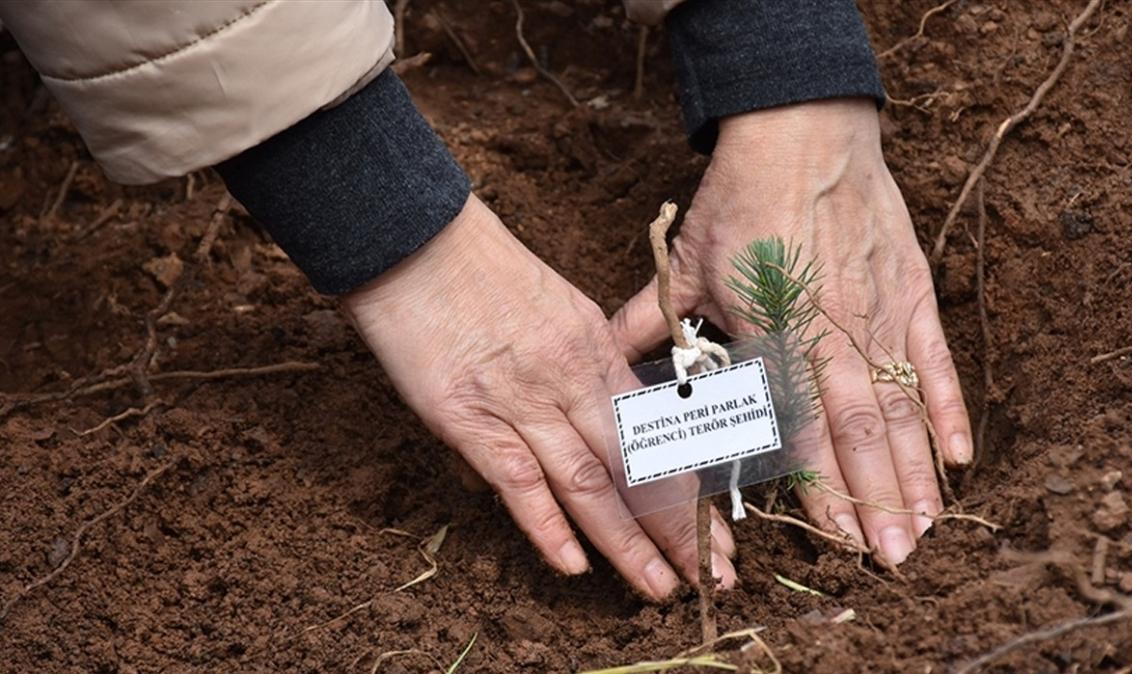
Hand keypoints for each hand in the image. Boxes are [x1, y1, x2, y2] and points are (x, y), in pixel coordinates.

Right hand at [342, 195, 735, 597]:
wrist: (412, 238)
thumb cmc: (479, 267)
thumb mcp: (555, 306)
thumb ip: (583, 362)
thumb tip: (601, 412)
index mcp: (596, 349)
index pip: (658, 435)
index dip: (692, 488)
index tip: (719, 532)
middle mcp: (570, 380)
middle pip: (638, 467)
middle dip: (680, 529)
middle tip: (715, 578)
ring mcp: (521, 401)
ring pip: (589, 484)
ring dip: (627, 543)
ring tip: (661, 588)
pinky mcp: (468, 418)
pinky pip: (517, 481)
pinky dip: (546, 526)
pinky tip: (575, 565)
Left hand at [610, 100, 972, 564]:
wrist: (803, 130)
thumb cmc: (741, 199)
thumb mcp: (685, 261)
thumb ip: (651, 319)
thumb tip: (607, 357)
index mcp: (771, 329)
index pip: (797, 424)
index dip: (819, 485)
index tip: (835, 537)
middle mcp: (830, 330)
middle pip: (859, 429)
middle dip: (877, 500)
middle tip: (893, 560)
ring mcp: (878, 312)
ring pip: (901, 405)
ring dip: (916, 471)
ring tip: (928, 527)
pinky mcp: (911, 290)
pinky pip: (934, 359)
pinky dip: (948, 408)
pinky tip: (960, 456)